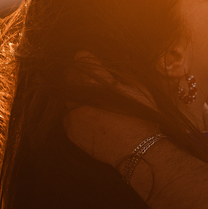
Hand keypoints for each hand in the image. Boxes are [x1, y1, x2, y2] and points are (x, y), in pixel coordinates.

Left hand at [64, 50, 159, 164]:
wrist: (137, 150)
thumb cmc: (141, 117)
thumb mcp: (136, 87)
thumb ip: (118, 73)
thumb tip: (106, 66)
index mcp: (94, 83)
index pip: (80, 60)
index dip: (85, 58)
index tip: (89, 59)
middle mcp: (78, 98)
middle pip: (69, 78)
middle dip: (79, 77)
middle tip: (93, 82)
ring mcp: (72, 116)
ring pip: (67, 97)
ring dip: (76, 95)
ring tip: (93, 102)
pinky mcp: (71, 131)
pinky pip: (68, 116)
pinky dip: (75, 113)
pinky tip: (90, 117)